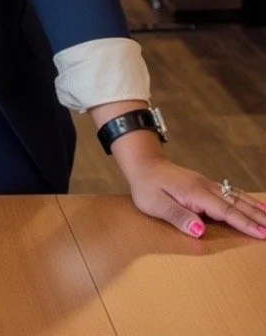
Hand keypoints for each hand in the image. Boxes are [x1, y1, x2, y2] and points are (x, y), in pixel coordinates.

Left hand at [127, 158, 265, 239]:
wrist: (143, 163)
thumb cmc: (146, 186)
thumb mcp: (155, 204)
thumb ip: (178, 217)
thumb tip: (200, 230)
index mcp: (195, 193)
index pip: (226, 212)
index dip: (245, 224)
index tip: (263, 234)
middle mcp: (205, 187)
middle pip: (236, 203)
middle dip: (257, 217)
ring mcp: (206, 184)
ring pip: (236, 196)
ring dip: (254, 208)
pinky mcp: (204, 184)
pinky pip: (230, 192)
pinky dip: (244, 199)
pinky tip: (253, 203)